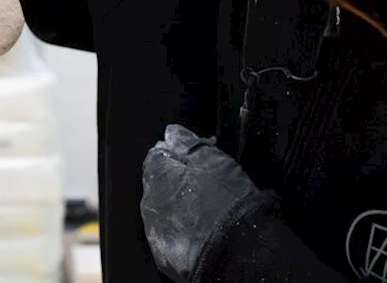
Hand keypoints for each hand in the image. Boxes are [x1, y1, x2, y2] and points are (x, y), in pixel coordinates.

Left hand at [140, 124, 264, 282]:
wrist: (237, 253)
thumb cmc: (227, 201)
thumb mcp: (212, 160)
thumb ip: (187, 142)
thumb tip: (172, 132)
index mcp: (156, 174)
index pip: (158, 154)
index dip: (179, 154)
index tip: (198, 159)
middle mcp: (148, 201)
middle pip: (159, 182)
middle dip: (178, 180)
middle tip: (207, 184)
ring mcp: (154, 229)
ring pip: (164, 209)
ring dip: (179, 205)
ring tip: (207, 210)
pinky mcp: (165, 254)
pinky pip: (170, 234)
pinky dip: (182, 230)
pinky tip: (202, 230)